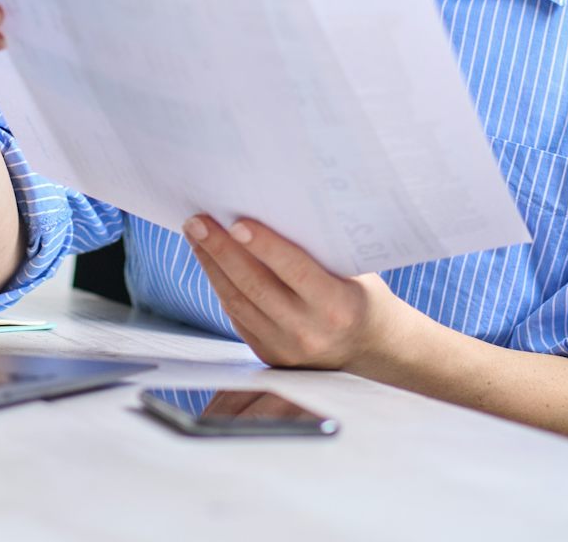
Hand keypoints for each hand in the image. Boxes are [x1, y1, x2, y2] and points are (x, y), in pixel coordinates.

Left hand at [182, 215, 403, 371]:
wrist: (371, 349)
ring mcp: (286, 347)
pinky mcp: (269, 355)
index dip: (264, 246)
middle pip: (255, 285)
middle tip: (198, 222)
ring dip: (212, 266)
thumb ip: (319, 251)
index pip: (295, 271)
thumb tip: (274, 211)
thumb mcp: (354, 271)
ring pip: (238, 302)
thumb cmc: (362, 297)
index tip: (236, 222)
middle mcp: (309, 331)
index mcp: (337, 306)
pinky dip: (221, 287)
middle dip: (221, 250)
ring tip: (196, 237)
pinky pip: (237, 317)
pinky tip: (210, 263)